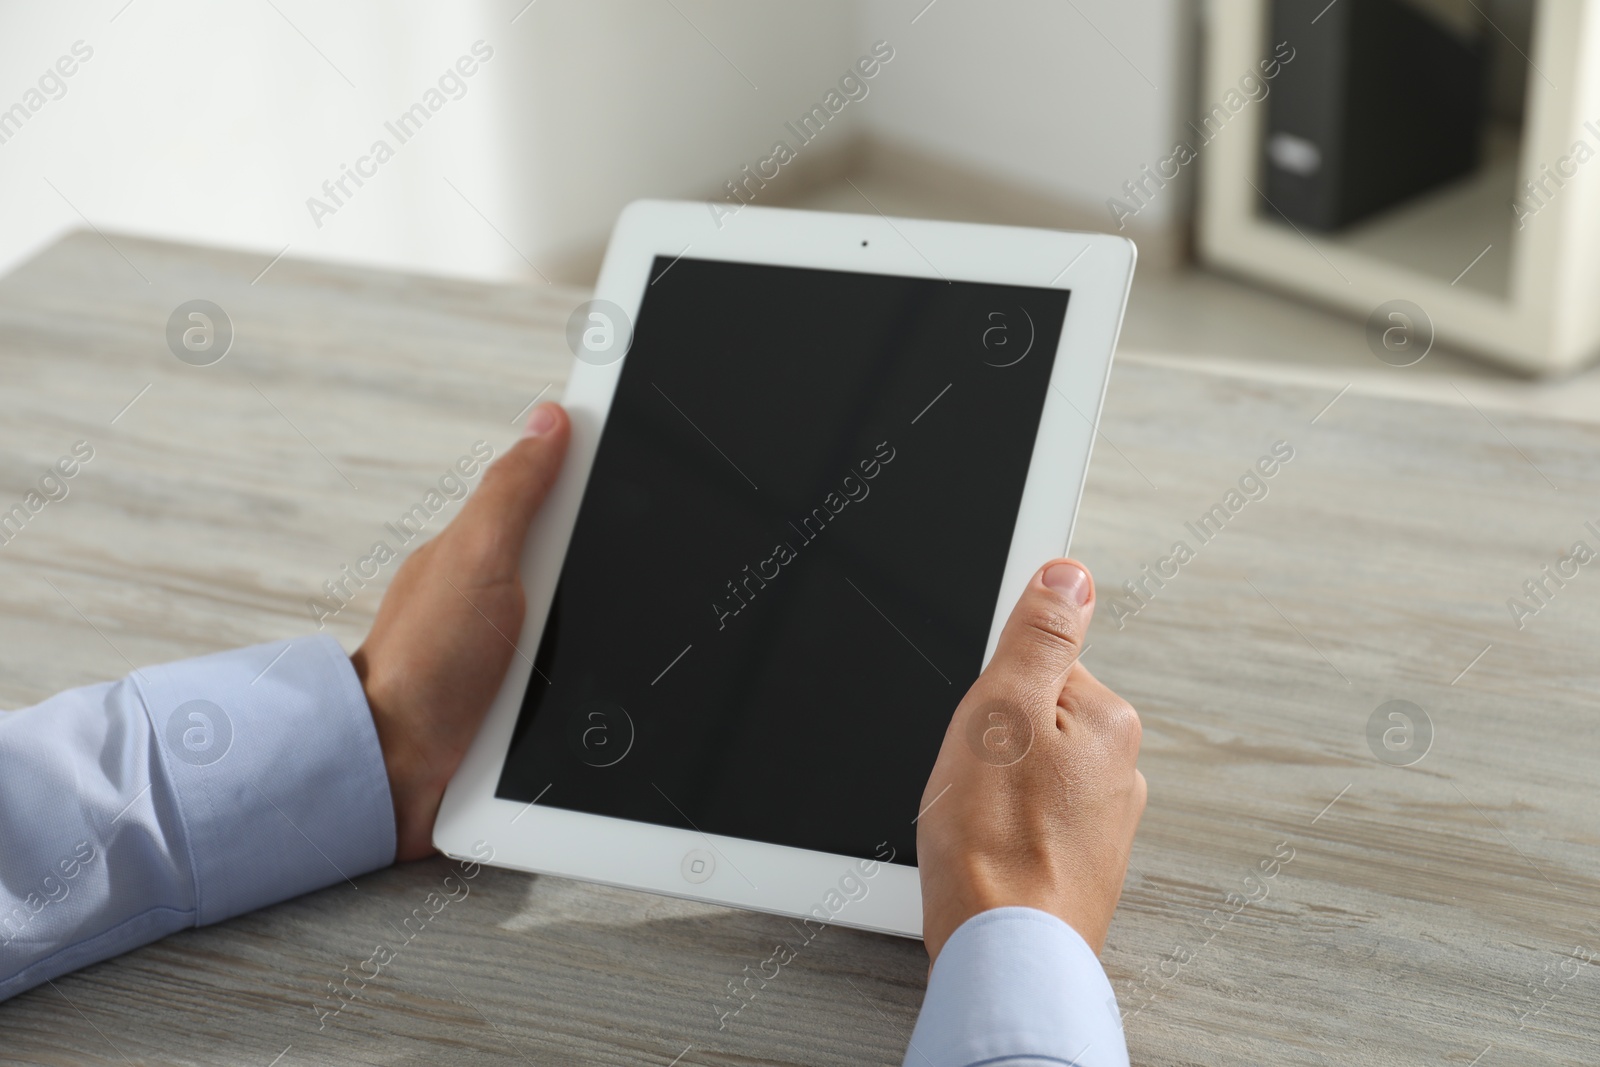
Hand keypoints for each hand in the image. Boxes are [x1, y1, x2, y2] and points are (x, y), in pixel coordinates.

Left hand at [351, 403, 570, 860]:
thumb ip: (514, 492)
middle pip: (593, 563)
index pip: (564, 490)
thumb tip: (550, 418)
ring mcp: (518, 647)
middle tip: (579, 607)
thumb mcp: (477, 559)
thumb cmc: (422, 668)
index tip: (641, 458)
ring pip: (596, 626)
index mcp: (490, 546)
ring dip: (601, 649)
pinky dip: (588, 692)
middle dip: (611, 582)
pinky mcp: (529, 700)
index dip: (604, 474)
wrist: (397, 774)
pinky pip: (585, 682)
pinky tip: (583, 702)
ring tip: (572, 667)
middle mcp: (505, 592)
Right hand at [915, 558, 1145, 961]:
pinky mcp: (1076, 864)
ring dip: (991, 789)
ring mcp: (1100, 823)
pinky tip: (981, 850)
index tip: (974, 729)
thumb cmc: (995, 841)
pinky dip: (1000, 828)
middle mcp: (1119, 770)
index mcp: (1107, 721)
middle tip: (967, 777)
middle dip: (988, 741)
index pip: (1036, 667)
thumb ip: (1039, 635)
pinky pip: (1026, 821)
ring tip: (971, 821)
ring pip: (1025, 774)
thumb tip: (1071, 574)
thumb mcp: (1001, 709)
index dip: (988, 692)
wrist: (1003, 951)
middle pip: (1030, 719)